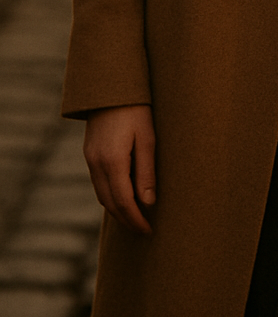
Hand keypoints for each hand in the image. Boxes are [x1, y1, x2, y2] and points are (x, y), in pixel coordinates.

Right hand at [84, 104, 156, 233]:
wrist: (111, 86)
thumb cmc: (136, 109)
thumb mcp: (148, 139)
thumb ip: (146, 172)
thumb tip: (148, 203)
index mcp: (112, 162)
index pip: (123, 202)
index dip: (136, 220)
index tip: (148, 230)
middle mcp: (96, 164)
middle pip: (109, 203)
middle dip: (126, 219)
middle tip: (143, 230)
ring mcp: (90, 159)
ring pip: (101, 195)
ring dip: (117, 210)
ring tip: (135, 217)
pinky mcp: (90, 153)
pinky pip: (98, 183)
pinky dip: (110, 196)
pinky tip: (123, 196)